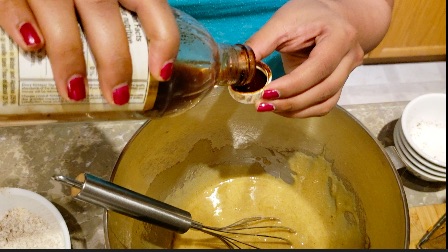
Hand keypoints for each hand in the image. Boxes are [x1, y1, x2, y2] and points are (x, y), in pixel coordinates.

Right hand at [0, 0, 179, 104]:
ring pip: (60, 15)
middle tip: (117, 96)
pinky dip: (20, 23)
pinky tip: (31, 46)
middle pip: (105, 18)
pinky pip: (14, 2)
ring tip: (75, 93)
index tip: (160, 74)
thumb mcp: (110, 0)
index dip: (162, 41)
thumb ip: (122, 21)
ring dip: (69, 57)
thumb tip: (149, 68)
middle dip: (114, 62)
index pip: (152, 6)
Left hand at [246, 0, 392, 117]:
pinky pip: (323, 106)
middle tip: (262, 104)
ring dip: (295, 110)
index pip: (318, 68)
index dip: (291, 85)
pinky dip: (302, 111)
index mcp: (339, 36)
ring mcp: (347, 73)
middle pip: (324, 90)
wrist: (330, 16)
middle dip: (291, 102)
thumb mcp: (282, 22)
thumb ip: (261, 43)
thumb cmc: (307, 15)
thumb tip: (239, 67)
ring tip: (268, 107)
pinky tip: (282, 108)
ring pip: (325, 103)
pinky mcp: (339, 85)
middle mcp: (349, 57)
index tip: (265, 93)